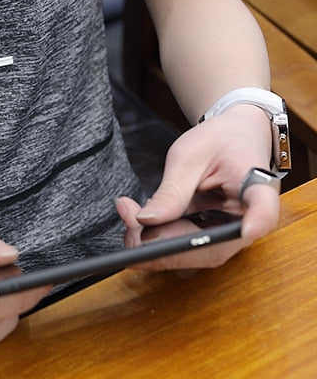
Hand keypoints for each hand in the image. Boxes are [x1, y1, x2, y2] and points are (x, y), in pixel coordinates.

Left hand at [115, 104, 279, 270]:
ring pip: (194, 254)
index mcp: (256, 187)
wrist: (231, 138)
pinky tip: (134, 218)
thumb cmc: (216, 141)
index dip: (259, 221)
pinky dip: (157, 237)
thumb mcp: (189, 156)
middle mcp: (248, 221)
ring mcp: (230, 234)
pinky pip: (185, 246)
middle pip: (213, 247)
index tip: (249, 230)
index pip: (264, 208)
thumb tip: (147, 221)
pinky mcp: (213, 237)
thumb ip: (172, 190)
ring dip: (155, 243)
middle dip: (165, 245)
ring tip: (128, 214)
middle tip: (130, 225)